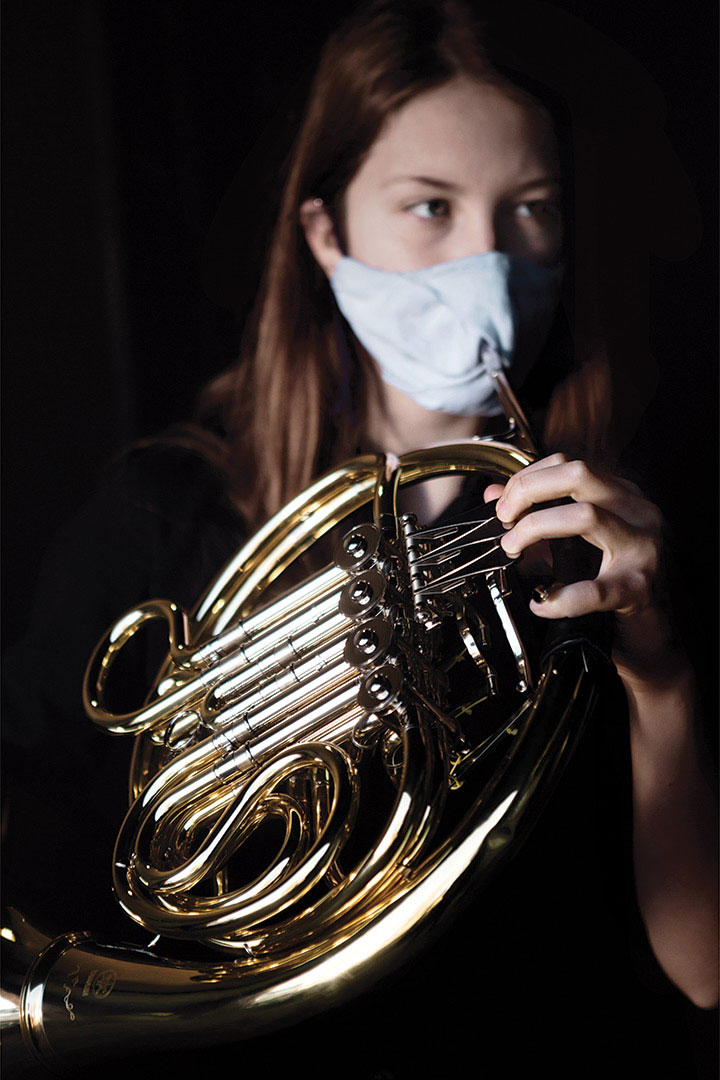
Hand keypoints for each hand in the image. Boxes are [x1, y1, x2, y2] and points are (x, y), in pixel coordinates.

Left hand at [483, 453, 662, 622]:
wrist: (650, 614)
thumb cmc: (613, 568)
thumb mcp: (573, 534)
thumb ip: (535, 511)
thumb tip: (494, 494)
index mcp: (620, 493)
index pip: (567, 464)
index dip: (528, 478)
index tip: (503, 502)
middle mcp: (635, 510)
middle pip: (577, 474)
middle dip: (528, 490)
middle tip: (504, 517)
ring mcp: (641, 546)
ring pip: (586, 516)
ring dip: (536, 527)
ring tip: (513, 547)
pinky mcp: (637, 586)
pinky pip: (594, 589)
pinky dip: (561, 597)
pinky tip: (542, 602)